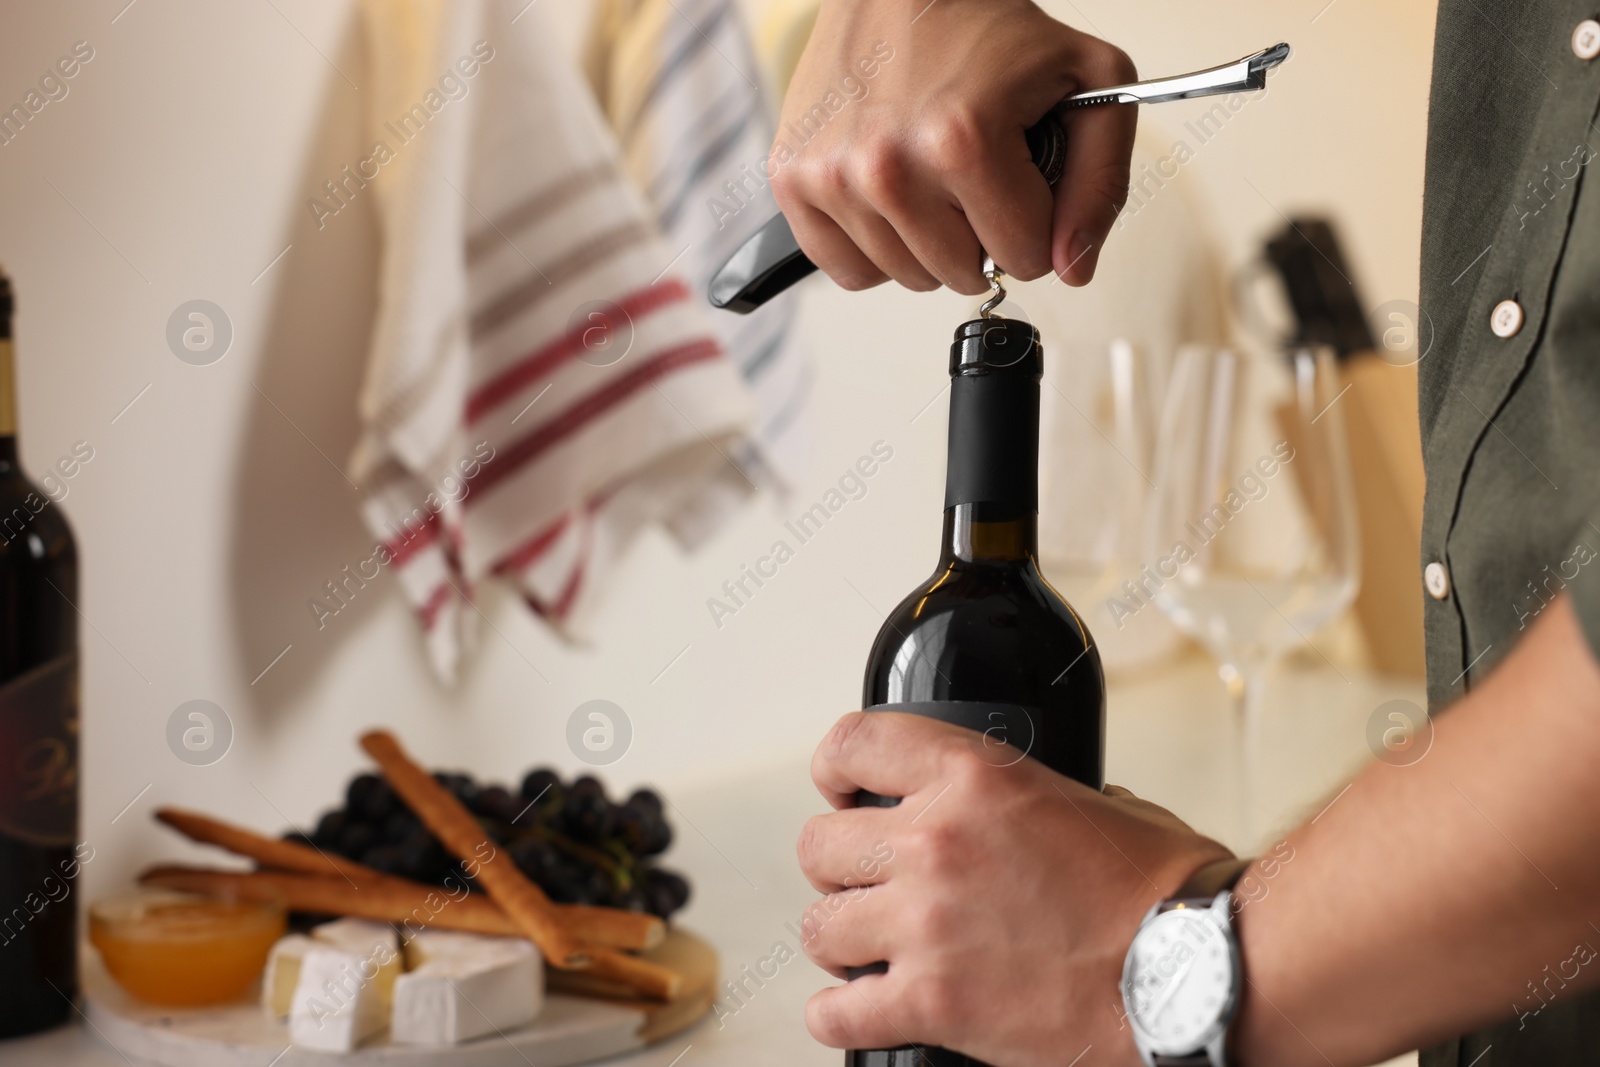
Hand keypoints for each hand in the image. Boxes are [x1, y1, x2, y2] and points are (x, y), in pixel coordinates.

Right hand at [769, 0, 1135, 294]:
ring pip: (908, 279)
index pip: (1023, 258)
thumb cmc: (987, 28)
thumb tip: (1071, 268)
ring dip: (929, 242)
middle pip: (962, 276)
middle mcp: (887, 166)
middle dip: (982, 233)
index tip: (1020, 176)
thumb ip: (1101, 185)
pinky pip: (848, 272)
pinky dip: (876, 249)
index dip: (1034, 221)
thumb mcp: (1087, 84)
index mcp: (961, 141)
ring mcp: (833, 177)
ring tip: (931, 174)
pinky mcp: (793, 179)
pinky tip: (891, 197)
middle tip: (976, 171)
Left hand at [796, 712, 1230, 1065]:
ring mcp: (926, 924)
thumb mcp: (1094, 802)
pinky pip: (839, 1014)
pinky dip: (839, 1017)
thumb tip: (1006, 815)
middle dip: (840, 869)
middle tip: (868, 886)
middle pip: (819, 845)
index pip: (854, 744)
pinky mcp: (933, 1003)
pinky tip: (857, 1011)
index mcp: (975, 778)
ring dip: (840, 941)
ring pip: (819, 927)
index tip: (842, 791)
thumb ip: (1026, 799)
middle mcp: (936, 842)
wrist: (1198, 973)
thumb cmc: (1166, 894)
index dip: (836, 769)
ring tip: (869, 950)